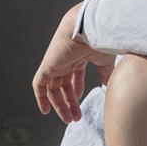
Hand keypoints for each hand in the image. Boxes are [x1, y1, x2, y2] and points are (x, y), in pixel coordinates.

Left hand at [32, 2, 114, 122]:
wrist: (90, 26)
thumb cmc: (101, 39)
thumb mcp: (106, 60)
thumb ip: (105, 73)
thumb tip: (107, 86)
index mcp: (79, 54)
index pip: (74, 75)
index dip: (76, 90)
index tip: (80, 102)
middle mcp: (66, 58)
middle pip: (64, 84)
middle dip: (69, 101)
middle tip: (75, 118)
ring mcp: (56, 62)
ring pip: (53, 87)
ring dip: (60, 104)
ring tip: (69, 119)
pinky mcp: (48, 66)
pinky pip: (39, 84)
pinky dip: (40, 97)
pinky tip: (45, 111)